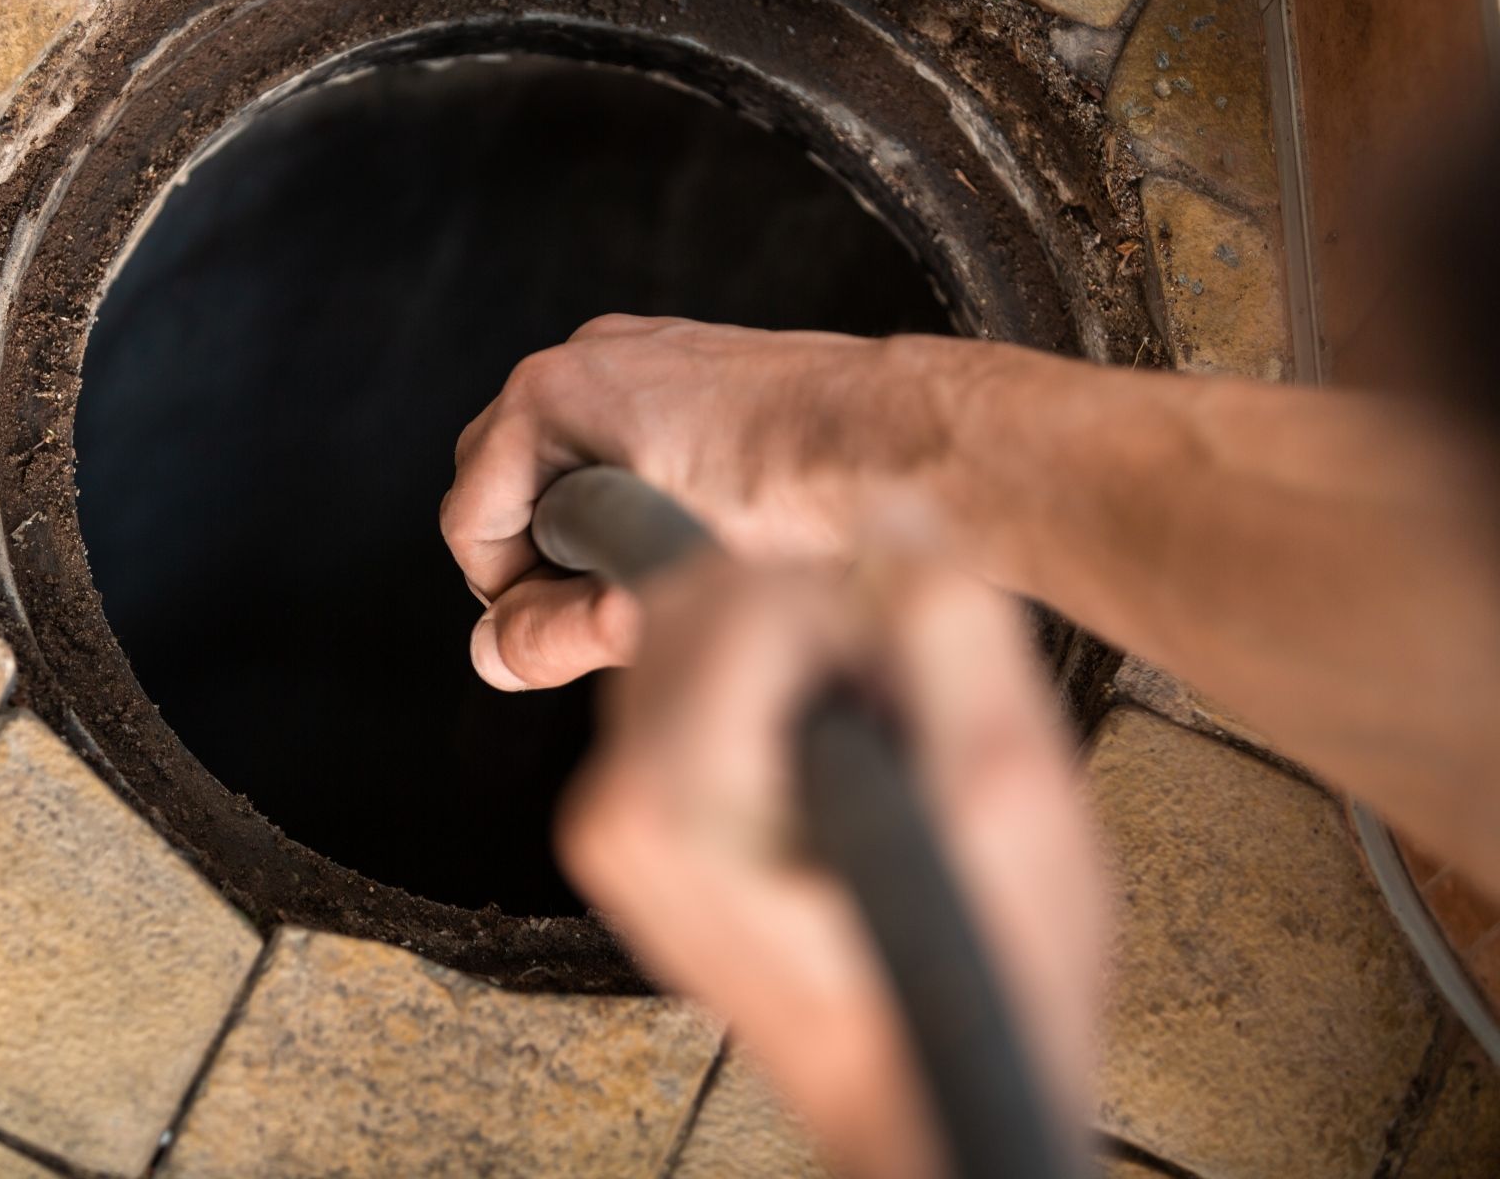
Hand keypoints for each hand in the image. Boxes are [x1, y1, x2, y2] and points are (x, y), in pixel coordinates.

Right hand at [441, 315, 982, 689]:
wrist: (910, 444)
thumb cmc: (800, 505)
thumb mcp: (659, 585)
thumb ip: (557, 627)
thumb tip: (493, 654)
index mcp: (553, 396)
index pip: (469, 523)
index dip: (511, 596)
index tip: (577, 623)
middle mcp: (585, 357)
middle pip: (503, 486)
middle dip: (543, 557)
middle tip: (615, 604)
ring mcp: (637, 354)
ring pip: (563, 467)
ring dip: (591, 528)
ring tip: (668, 567)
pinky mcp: (688, 366)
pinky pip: (620, 441)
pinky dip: (637, 493)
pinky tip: (705, 529)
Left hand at [556, 556, 1103, 1177]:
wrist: (927, 1098)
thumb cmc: (974, 983)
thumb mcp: (1007, 795)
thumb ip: (946, 635)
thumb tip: (891, 524)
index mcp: (683, 794)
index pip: (740, 592)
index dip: (852, 609)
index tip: (911, 684)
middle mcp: (619, 804)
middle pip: (690, 602)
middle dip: (810, 624)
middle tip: (894, 711)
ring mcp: (615, 824)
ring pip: (684, 638)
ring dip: (787, 655)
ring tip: (870, 748)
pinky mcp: (634, 833)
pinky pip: (685, 696)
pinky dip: (761, 695)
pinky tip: (833, 769)